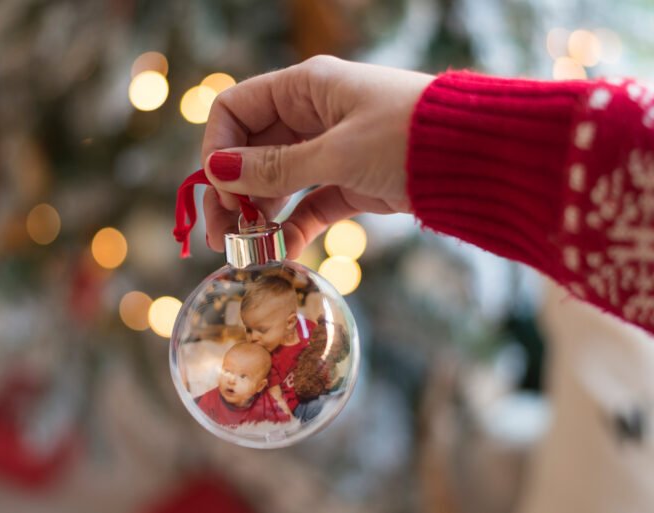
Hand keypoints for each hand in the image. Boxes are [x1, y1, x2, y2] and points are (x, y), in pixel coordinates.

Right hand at [201, 55, 433, 257]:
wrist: (479, 159)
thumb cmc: (408, 138)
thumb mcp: (337, 152)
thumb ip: (275, 167)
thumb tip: (217, 170)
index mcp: (304, 87)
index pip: (236, 110)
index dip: (219, 149)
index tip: (220, 191)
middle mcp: (311, 114)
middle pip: (251, 151)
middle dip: (232, 193)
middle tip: (222, 237)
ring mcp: (330, 149)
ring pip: (277, 181)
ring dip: (259, 214)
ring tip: (246, 250)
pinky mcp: (349, 181)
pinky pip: (308, 203)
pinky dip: (294, 226)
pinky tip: (282, 251)